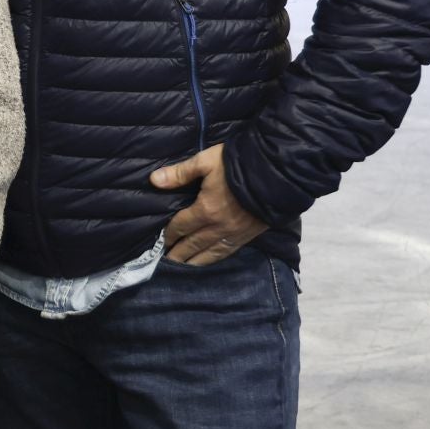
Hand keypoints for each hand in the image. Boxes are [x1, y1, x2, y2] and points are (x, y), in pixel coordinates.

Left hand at [151, 144, 268, 264]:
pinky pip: (228, 251)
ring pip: (210, 252)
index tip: (160, 241)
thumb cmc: (237, 164)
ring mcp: (234, 233)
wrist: (275, 173)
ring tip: (183, 266)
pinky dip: (215, 258)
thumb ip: (180, 173)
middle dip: (178, 253)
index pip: (181, 226)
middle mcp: (218, 227)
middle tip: (166, 261)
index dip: (169, 234)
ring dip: (195, 261)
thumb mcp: (205, 162)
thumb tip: (154, 180)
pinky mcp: (249, 235)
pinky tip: (210, 260)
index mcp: (205, 210)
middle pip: (193, 244)